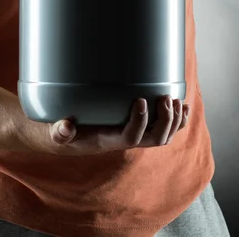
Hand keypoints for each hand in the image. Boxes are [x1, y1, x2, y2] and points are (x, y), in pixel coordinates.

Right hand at [19, 96, 190, 155]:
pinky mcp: (140, 127)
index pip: (131, 138)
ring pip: (164, 136)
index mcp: (109, 141)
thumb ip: (59, 132)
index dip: (140, 121)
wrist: (70, 137)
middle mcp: (126, 140)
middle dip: (165, 120)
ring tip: (174, 98)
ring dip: (174, 119)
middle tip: (165, 97)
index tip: (141, 100)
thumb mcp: (55, 132)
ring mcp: (136, 135)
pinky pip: (165, 129)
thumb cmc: (64, 132)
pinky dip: (177, 119)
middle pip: (155, 139)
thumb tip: (64, 127)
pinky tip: (182, 105)